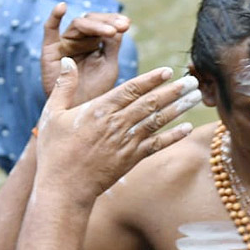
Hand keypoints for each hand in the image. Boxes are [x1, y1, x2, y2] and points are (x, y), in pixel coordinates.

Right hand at [35, 51, 201, 204]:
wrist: (64, 188)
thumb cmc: (54, 151)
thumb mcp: (52, 114)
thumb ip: (63, 87)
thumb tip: (67, 61)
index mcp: (99, 109)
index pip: (131, 89)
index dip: (151, 79)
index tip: (168, 70)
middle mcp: (117, 124)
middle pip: (151, 102)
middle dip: (173, 90)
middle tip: (193, 79)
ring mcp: (126, 143)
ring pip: (158, 121)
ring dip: (179, 108)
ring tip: (196, 97)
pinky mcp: (131, 160)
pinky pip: (157, 145)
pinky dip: (173, 136)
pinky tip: (188, 128)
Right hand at [40, 3, 129, 102]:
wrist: (77, 111)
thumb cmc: (94, 91)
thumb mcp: (108, 67)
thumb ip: (112, 46)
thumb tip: (120, 26)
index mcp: (95, 42)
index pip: (104, 24)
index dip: (115, 22)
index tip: (127, 25)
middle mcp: (79, 40)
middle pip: (92, 21)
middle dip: (107, 22)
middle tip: (122, 26)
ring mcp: (64, 43)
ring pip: (78, 25)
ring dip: (95, 25)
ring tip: (110, 31)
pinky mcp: (50, 50)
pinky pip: (49, 30)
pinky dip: (54, 16)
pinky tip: (61, 6)